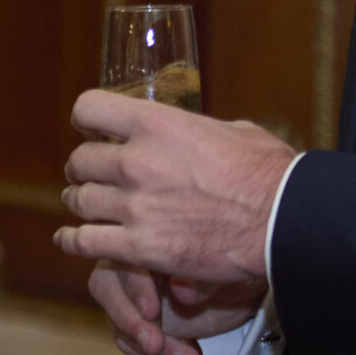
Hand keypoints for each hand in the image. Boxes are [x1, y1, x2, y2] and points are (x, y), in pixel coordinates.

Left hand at [55, 90, 294, 286]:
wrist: (285, 224)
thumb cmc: (270, 175)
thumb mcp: (234, 131)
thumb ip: (198, 129)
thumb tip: (196, 130)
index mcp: (156, 125)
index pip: (89, 108)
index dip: (86, 121)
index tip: (90, 131)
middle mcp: (136, 162)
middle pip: (79, 160)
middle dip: (82, 169)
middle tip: (89, 176)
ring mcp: (134, 206)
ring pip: (78, 200)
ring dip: (80, 203)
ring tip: (84, 205)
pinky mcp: (140, 246)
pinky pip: (85, 242)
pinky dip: (73, 241)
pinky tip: (70, 240)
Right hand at [85, 260, 265, 354]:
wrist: (247, 290)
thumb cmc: (234, 267)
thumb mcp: (226, 269)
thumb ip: (202, 279)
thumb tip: (181, 291)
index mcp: (147, 238)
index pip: (124, 257)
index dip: (134, 286)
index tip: (152, 312)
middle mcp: (130, 263)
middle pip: (106, 288)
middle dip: (128, 319)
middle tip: (154, 345)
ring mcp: (131, 295)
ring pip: (115, 318)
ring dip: (141, 343)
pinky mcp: (137, 322)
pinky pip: (128, 340)